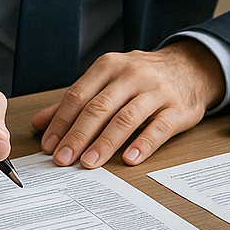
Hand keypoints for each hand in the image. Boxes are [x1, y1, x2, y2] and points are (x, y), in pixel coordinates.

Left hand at [30, 41, 225, 168]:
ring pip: (126, 118)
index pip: (79, 95)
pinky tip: (129, 159)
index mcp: (110, 66)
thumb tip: (39, 124)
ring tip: (89, 163)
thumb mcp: (109, 80)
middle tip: (63, 159)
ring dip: (105, 143)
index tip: (49, 145)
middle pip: (99, 107)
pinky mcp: (178, 108)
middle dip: (78, 135)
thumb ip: (75, 101)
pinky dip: (143, 144)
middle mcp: (132, 75)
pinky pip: (158, 128)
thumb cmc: (143, 77)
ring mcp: (156, 91)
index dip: (61, 121)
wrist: (190, 67)